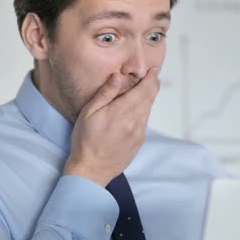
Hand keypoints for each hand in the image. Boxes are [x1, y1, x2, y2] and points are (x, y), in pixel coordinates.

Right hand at [63, 67, 160, 186]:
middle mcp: (135, 121)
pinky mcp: (139, 141)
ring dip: (147, 98)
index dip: (151, 77)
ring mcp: (139, 132)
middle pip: (150, 97)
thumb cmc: (86, 141)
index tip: (153, 70)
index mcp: (123, 111)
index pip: (145, 89)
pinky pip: (145, 121)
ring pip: (148, 109)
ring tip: (140, 91)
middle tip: (151, 76)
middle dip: (152, 85)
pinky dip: (143, 111)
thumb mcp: (89, 113)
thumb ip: (106, 93)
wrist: (92, 170)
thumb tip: (119, 76)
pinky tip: (133, 111)